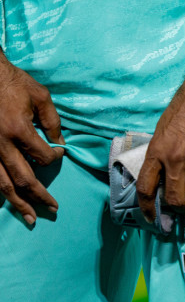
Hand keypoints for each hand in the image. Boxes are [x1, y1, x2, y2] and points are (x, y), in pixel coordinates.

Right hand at [0, 58, 63, 224]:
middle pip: (22, 179)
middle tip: (53, 209)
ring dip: (18, 203)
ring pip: (2, 185)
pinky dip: (1, 190)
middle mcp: (0, 145)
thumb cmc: (14, 83)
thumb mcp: (40, 96)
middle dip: (39, 196)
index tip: (59, 152)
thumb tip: (60, 143)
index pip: (43, 156)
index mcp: (19, 130)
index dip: (55, 157)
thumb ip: (52, 121)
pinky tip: (10, 200)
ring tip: (31, 217)